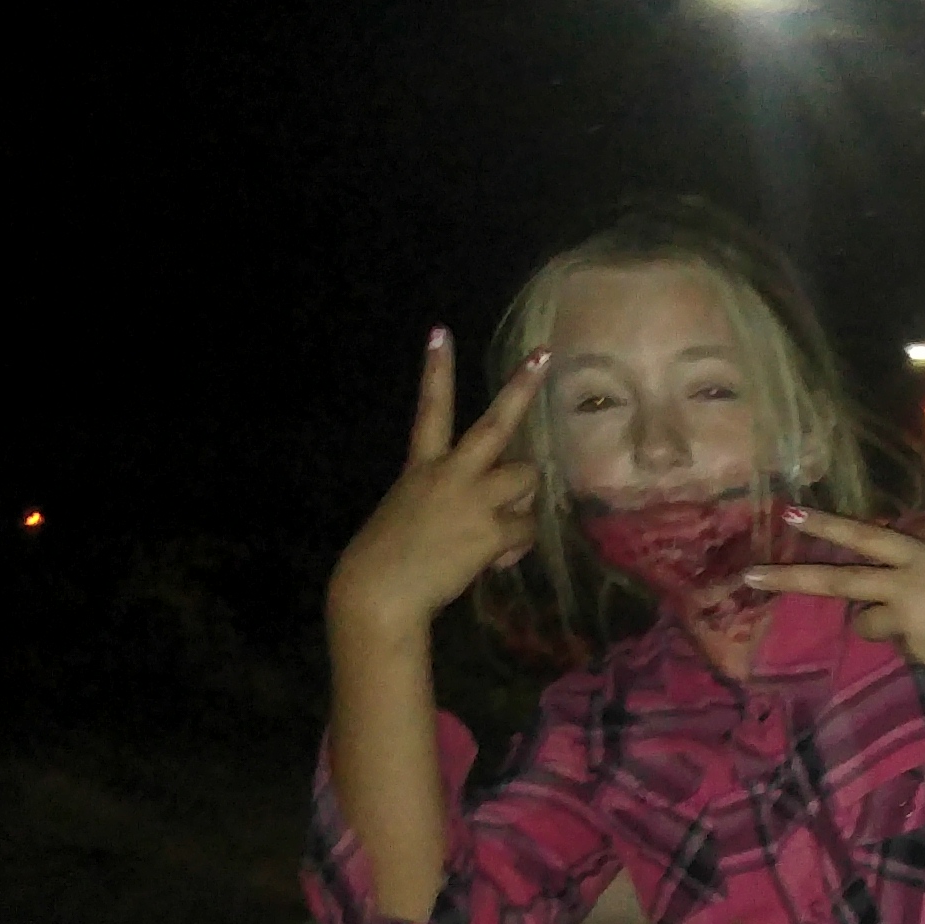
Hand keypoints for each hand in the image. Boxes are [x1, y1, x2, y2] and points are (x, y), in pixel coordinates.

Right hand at [330, 330, 539, 631]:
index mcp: (421, 465)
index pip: (431, 408)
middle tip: (543, 355)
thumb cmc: (391, 555)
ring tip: (502, 526)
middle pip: (496, 423)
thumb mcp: (413, 511)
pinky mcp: (490, 530)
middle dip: (522, 388)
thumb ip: (455, 499)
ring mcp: (472, 499)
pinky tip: (495, 560)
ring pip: (527, 479)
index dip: (437, 370)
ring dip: (525, 500)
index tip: (441, 333)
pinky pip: (528, 528)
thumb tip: (502, 516)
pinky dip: (518, 544)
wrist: (380, 591)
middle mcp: (449, 473)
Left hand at [743, 510, 924, 678]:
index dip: (827, 523)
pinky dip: (921, 649)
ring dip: (889, 626)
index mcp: (921, 555)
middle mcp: (905, 583)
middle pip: (837, 581)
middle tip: (747, 578)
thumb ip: (923, 568)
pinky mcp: (915, 649)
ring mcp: (906, 619)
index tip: (788, 512)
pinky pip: (903, 649)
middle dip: (788, 579)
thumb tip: (887, 587)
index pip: (864, 536)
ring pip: (869, 625)